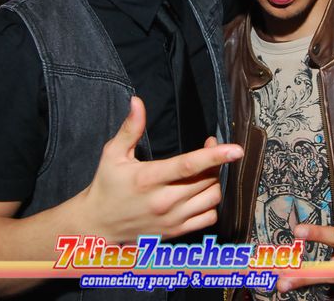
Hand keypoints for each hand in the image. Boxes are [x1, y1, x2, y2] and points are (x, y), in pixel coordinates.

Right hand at [81, 96, 242, 242]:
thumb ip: (129, 128)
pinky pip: (209, 217)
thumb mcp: (113, 154)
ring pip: (212, 198)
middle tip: (208, 146)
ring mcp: (172, 219)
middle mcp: (163, 201)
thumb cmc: (106, 186)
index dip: (214, 156)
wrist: (97, 226)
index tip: (235, 149)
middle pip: (206, 179)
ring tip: (204, 170)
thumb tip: (137, 102)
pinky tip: (201, 193)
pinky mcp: (177, 232)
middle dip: (214, 160)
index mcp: (148, 179)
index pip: (188, 166)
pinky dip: (212, 204)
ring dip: (214, 181)